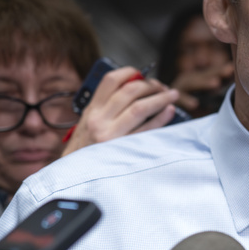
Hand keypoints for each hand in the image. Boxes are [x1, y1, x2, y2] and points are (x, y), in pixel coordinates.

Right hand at [63, 66, 178, 155]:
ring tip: (172, 95)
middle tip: (162, 87)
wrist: (76, 177)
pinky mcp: (123, 149)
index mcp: (91, 110)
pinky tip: (169, 111)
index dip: (131, 72)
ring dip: (160, 98)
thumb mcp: (89, 123)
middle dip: (151, 85)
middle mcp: (99, 119)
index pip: (111, 80)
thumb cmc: (86, 149)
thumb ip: (107, 106)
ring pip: (140, 108)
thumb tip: (139, 88)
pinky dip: (161, 117)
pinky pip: (147, 129)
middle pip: (130, 91)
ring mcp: (110, 135)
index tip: (144, 73)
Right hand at [170, 62, 233, 112]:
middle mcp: (188, 80)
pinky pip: (178, 99)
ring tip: (216, 83)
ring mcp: (178, 88)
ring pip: (191, 82)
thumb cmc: (190, 107)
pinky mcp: (170, 98)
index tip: (235, 67)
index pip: (213, 72)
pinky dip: (186, 100)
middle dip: (217, 72)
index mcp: (198, 79)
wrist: (164, 112)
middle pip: (204, 74)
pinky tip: (195, 104)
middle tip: (230, 70)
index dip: (223, 69)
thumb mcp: (206, 98)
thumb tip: (237, 84)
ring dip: (204, 82)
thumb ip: (218, 91)